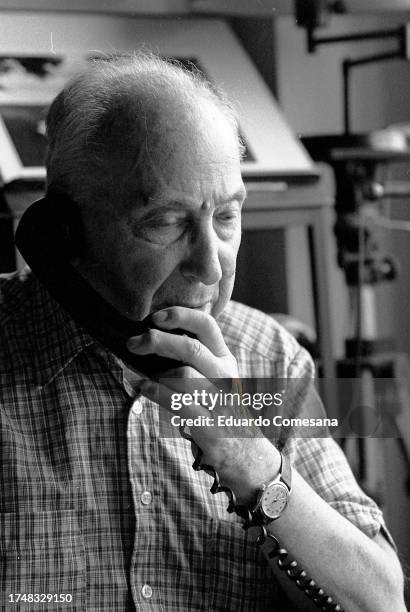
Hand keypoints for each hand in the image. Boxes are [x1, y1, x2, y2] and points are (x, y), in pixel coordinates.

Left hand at [127, 307, 280, 503]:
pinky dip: (156, 393)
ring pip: (184, 375)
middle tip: (133, 342)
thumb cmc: (221, 409)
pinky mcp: (209, 425)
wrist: (247, 453)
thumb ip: (197, 354)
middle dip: (157, 340)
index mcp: (226, 359)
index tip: (155, 316)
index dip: (180, 316)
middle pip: (191, 348)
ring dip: (156, 372)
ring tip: (142, 373)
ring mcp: (219, 401)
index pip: (207, 325)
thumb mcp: (218, 376)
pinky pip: (178, 404)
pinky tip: (142, 387)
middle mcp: (225, 376)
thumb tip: (156, 333)